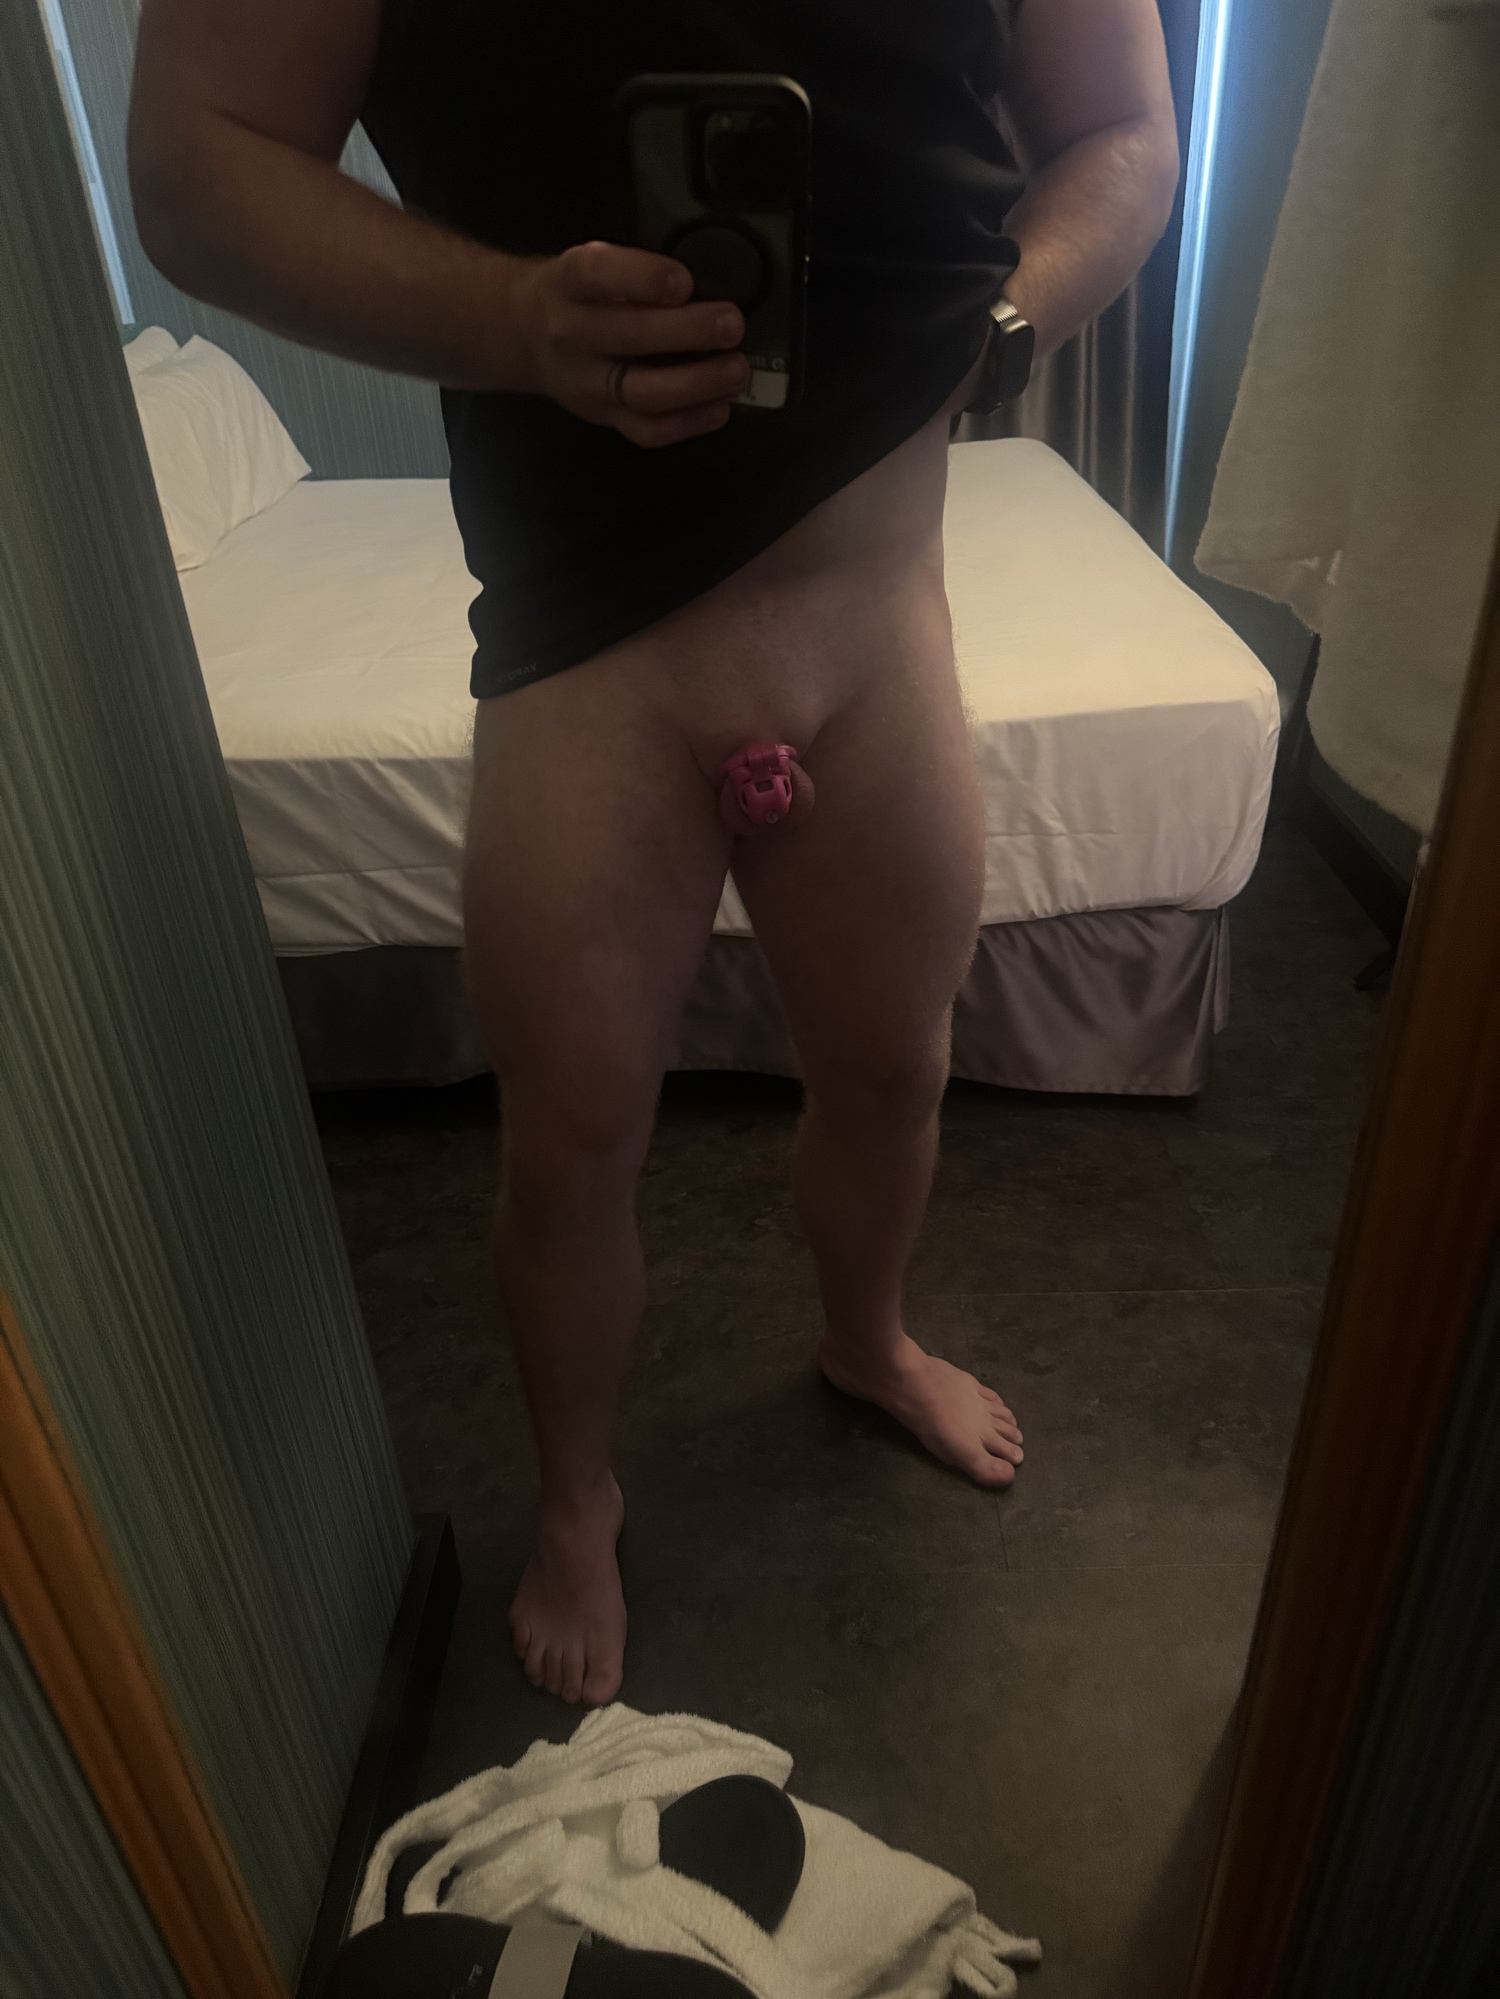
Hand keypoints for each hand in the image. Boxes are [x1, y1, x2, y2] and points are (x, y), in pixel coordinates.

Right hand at [510, 241, 750, 446]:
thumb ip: (636, 270)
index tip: (684, 281)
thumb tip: (712, 279)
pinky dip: (687, 424)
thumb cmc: (580, 293)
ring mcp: (587, 382)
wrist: (526, 335)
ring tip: (737, 370)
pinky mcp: (603, 416)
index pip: (596, 274)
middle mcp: (572, 333)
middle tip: (732, 325)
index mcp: (569, 282)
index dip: (642, 278)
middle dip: (688, 331)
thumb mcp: (592, 264)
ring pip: (641, 391)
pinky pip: (645, 430)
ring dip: (697, 383)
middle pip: (628, 336)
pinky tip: (720, 408)